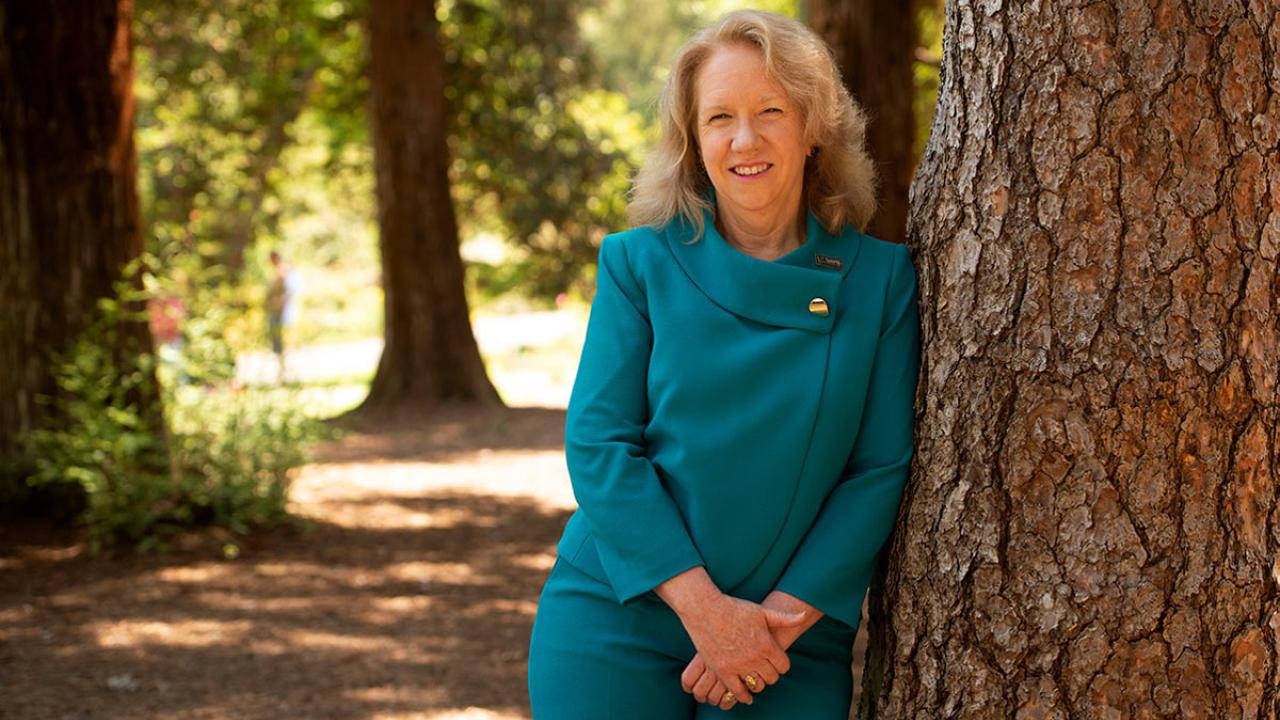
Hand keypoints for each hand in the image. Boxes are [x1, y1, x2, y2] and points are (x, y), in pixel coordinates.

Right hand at [681, 591, 822, 709]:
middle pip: (771, 678)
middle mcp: (754, 657)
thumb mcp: (761, 611)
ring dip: (757, 683)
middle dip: (770, 674)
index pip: (783, 666)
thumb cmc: (734, 608)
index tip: (776, 662)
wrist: (705, 609)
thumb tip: (804, 615)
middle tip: (765, 670)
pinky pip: (737, 692)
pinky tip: (745, 696)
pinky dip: (743, 696)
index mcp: (766, 643)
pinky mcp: (722, 671)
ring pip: (756, 686)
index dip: (781, 665)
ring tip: (754, 678)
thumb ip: (784, 619)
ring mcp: (738, 665)